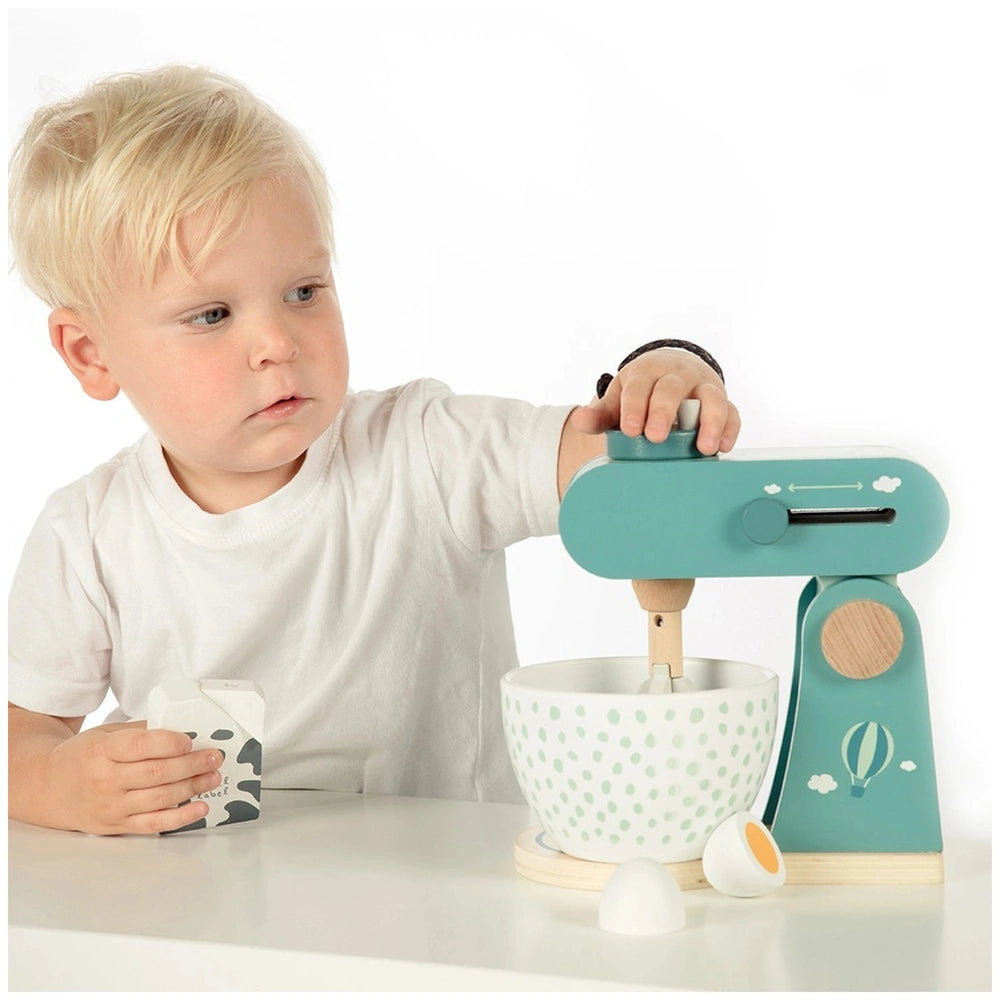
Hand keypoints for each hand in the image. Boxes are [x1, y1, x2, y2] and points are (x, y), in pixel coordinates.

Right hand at [44, 721, 222, 834]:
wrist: (48, 788)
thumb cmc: (83, 756)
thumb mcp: (105, 734)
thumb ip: (140, 732)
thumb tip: (183, 730)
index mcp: (101, 751)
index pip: (141, 745)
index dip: (170, 743)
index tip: (192, 740)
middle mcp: (105, 780)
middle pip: (157, 773)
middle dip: (192, 764)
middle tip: (215, 757)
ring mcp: (112, 806)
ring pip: (160, 798)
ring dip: (193, 787)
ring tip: (214, 776)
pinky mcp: (118, 826)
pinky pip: (154, 824)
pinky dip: (181, 818)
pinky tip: (201, 807)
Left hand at [570, 347, 740, 453]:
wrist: (672, 370)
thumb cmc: (642, 390)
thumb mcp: (619, 398)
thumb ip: (602, 414)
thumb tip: (580, 421)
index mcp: (647, 373)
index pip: (639, 386)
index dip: (635, 406)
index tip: (631, 429)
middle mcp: (677, 375)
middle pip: (672, 388)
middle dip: (664, 411)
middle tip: (656, 437)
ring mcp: (702, 387)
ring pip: (711, 397)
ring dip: (710, 421)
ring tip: (704, 447)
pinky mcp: (722, 401)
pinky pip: (732, 411)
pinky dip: (730, 428)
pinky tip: (723, 447)